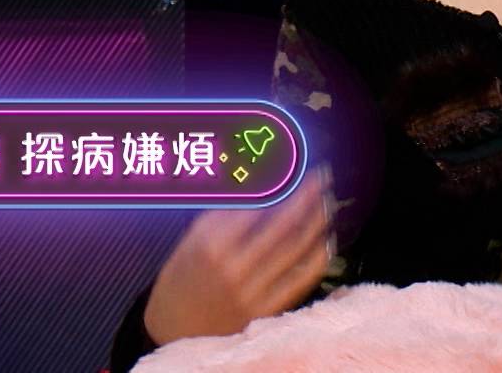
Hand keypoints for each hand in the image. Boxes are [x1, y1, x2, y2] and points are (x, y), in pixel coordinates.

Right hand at [141, 167, 334, 346]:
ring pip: (295, 249)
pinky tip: (326, 241)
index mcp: (211, 245)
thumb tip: (251, 189)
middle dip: (306, 197)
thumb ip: (219, 218)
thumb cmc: (180, 283)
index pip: (255, 206)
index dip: (278, 185)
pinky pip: (299, 280)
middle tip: (322, 177)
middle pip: (282, 224)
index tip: (292, 168)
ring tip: (328, 202)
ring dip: (316, 222)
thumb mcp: (188, 244)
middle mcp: (234, 266)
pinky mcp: (265, 310)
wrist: (173, 333)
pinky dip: (317, 258)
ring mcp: (252, 290)